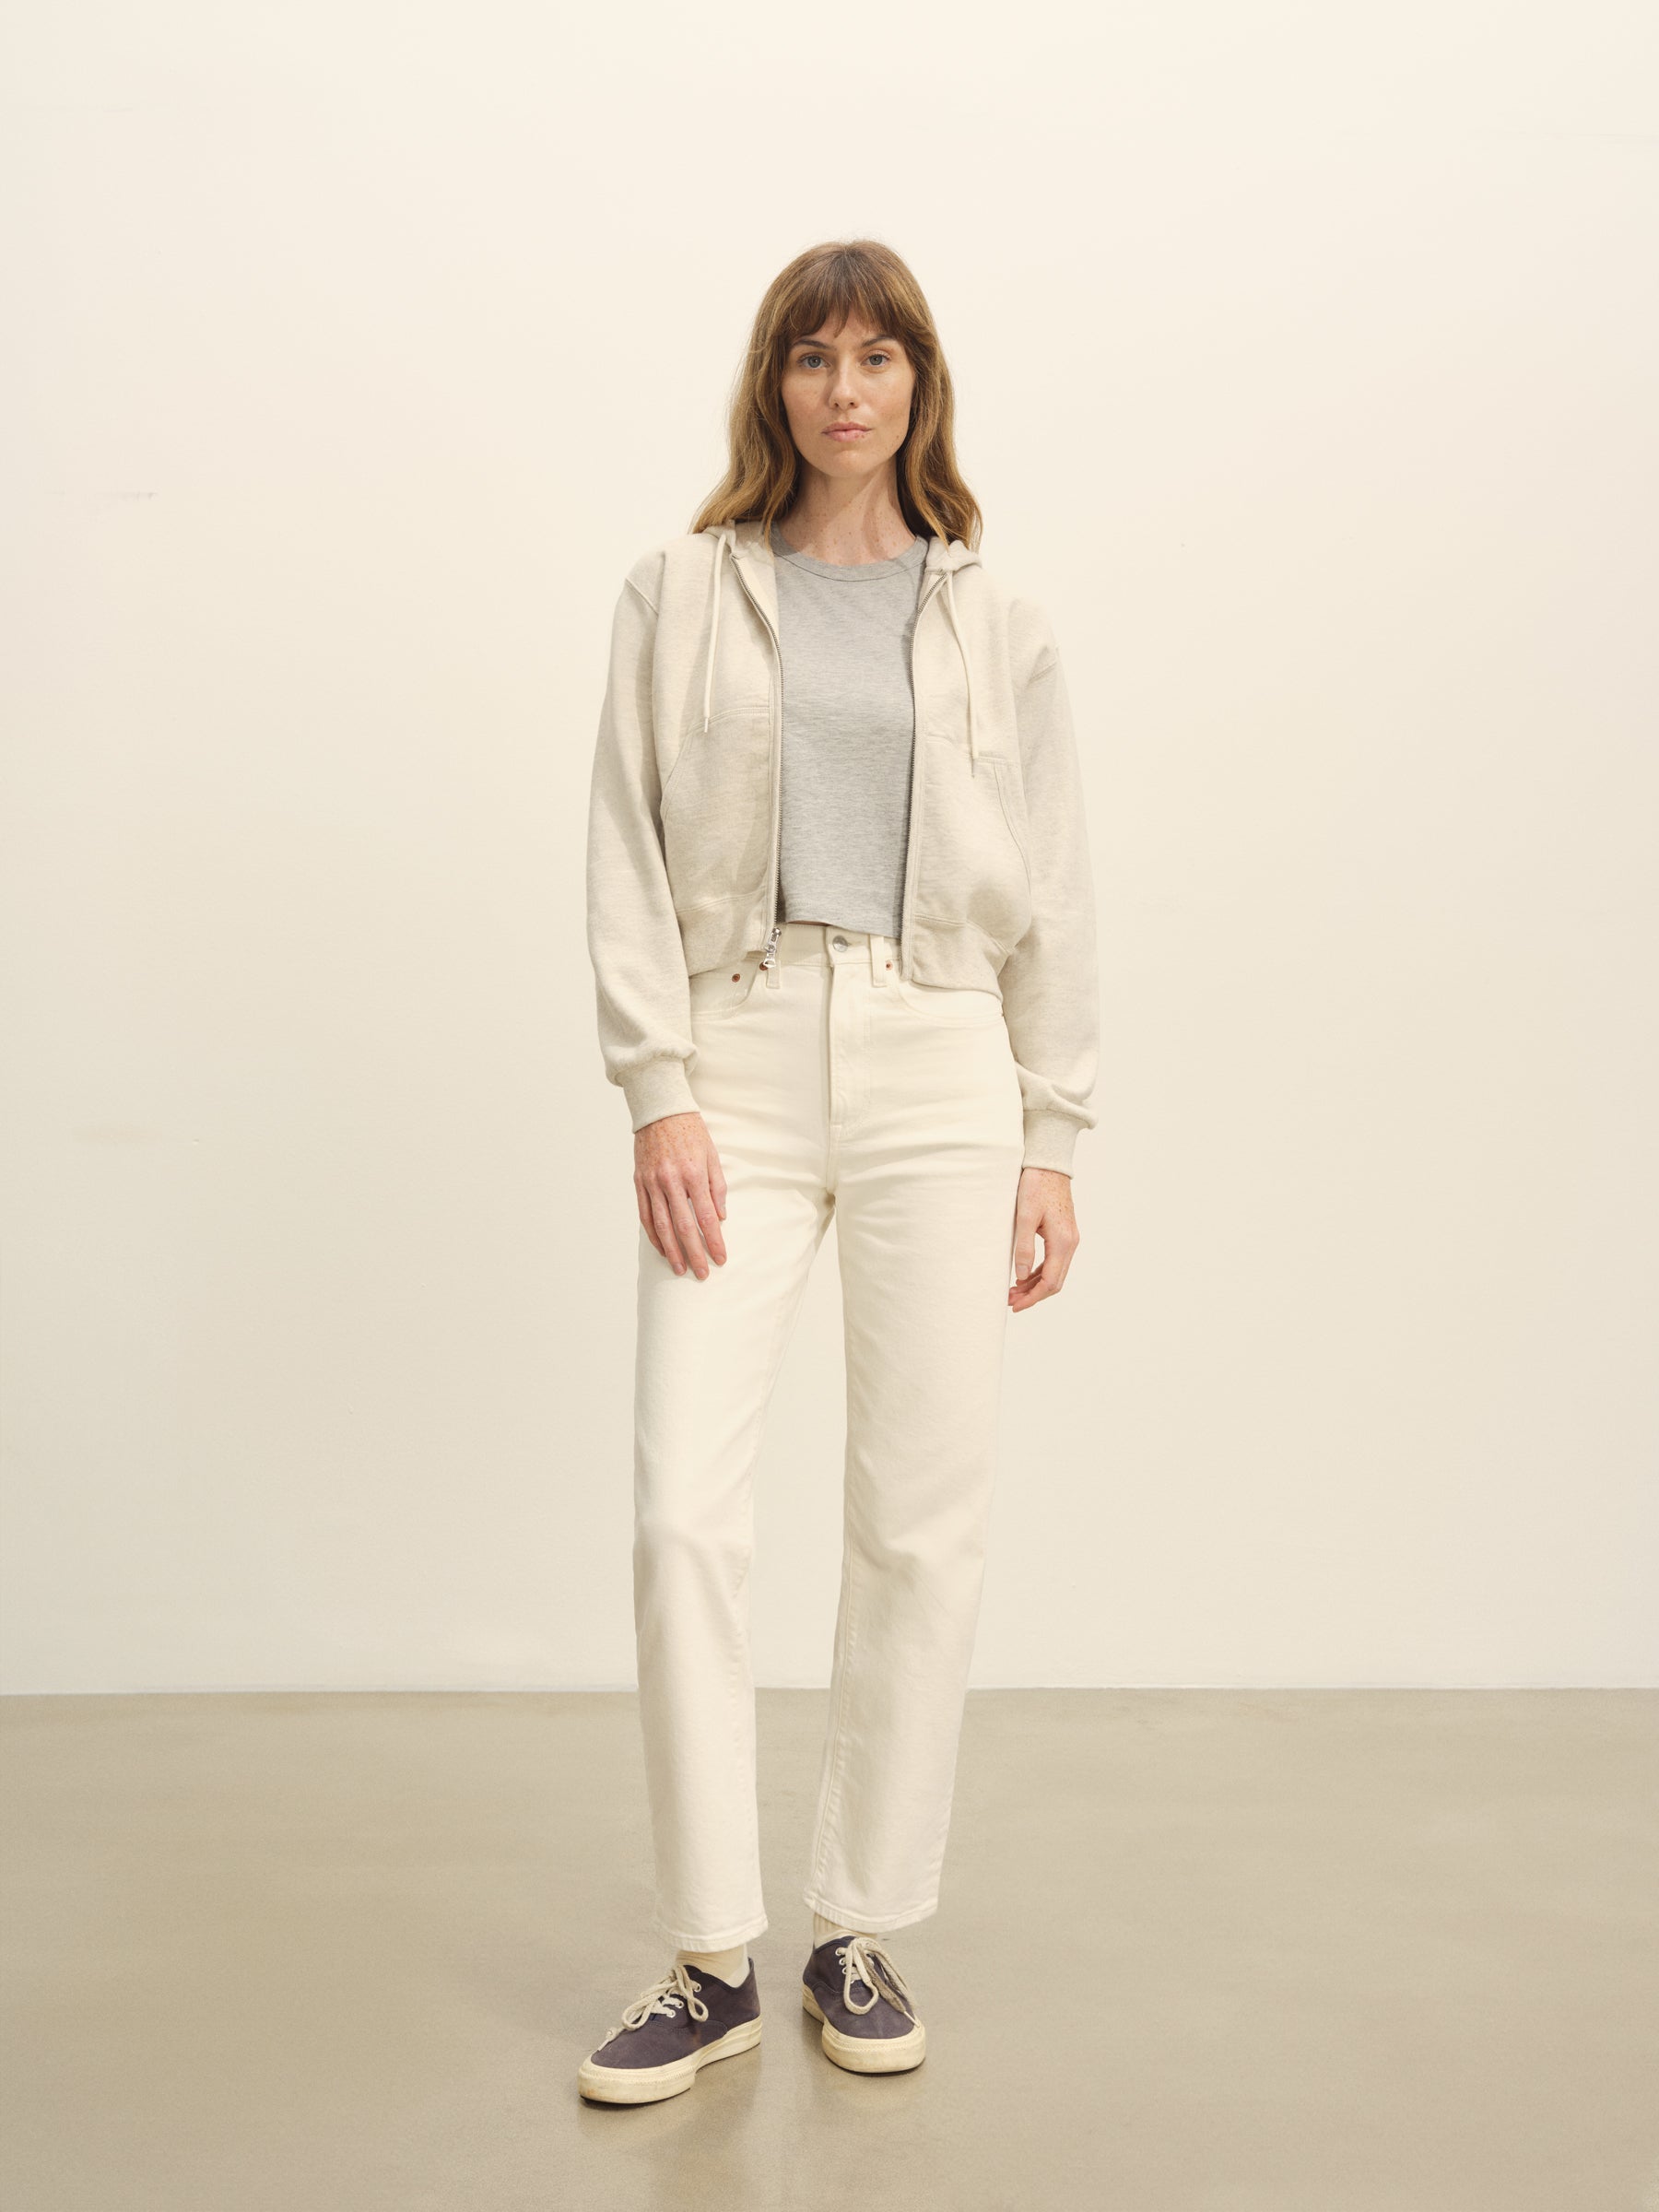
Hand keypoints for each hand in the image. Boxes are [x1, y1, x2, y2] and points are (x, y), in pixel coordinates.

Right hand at [635, 1111, 727, 1278]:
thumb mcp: (712, 1155)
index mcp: (693, 1174)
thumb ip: (716, 1187)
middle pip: (683, 1226)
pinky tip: (661, 1248)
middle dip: (694, 1253)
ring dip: (671, 1250)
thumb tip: (720, 1217)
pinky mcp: (639, 1182)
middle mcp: (671, 1180)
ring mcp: (652, 1182)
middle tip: (702, 1273)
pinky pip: (645, 1214)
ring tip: (680, 1268)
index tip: (720, 1257)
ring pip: (661, 1225)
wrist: (660, 1111)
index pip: (706, 1217)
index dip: (714, 1240)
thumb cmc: (691, 1132)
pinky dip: (652, 1235)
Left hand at [1009, 1166, 1078, 1311]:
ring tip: (1013, 1291)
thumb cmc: (1036, 1185)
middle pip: (1055, 1282)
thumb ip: (1024, 1247)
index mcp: (1062, 1242)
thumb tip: (1020, 1276)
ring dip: (1035, 1285)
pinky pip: (1054, 1261)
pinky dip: (1040, 1272)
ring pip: (1055, 1272)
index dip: (1032, 1297)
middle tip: (1011, 1301)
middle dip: (1033, 1295)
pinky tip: (1024, 1275)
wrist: (1049, 1164)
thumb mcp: (1025, 1216)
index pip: (1050, 1282)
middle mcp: (1070, 1243)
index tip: (1015, 1305)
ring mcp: (1069, 1238)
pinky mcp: (1064, 1233)